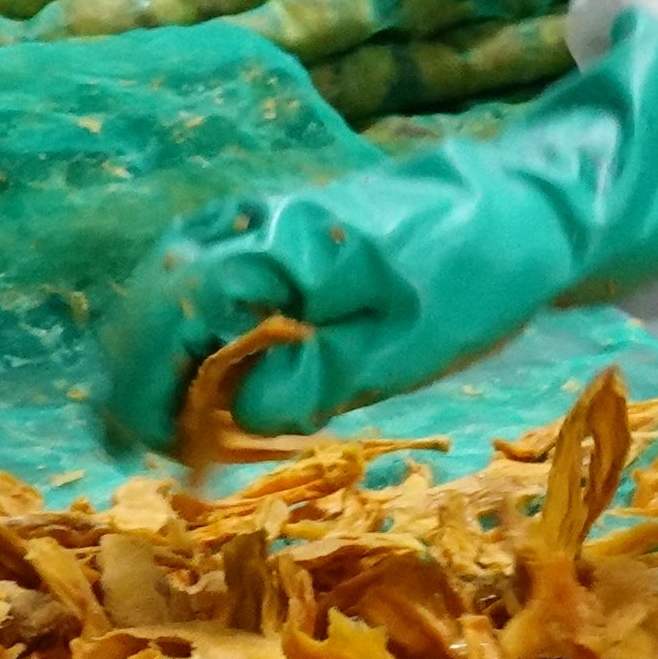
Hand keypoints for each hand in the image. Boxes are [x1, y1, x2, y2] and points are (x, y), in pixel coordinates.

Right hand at [95, 15, 657, 455]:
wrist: (517, 209)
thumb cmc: (467, 281)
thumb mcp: (393, 352)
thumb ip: (305, 384)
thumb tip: (228, 417)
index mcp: (278, 245)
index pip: (173, 315)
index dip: (149, 388)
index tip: (154, 449)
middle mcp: (251, 217)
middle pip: (155, 295)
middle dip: (140, 374)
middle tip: (153, 448)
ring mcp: (258, 212)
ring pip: (169, 279)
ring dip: (157, 349)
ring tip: (170, 420)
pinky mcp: (272, 221)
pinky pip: (200, 268)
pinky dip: (186, 321)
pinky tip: (204, 370)